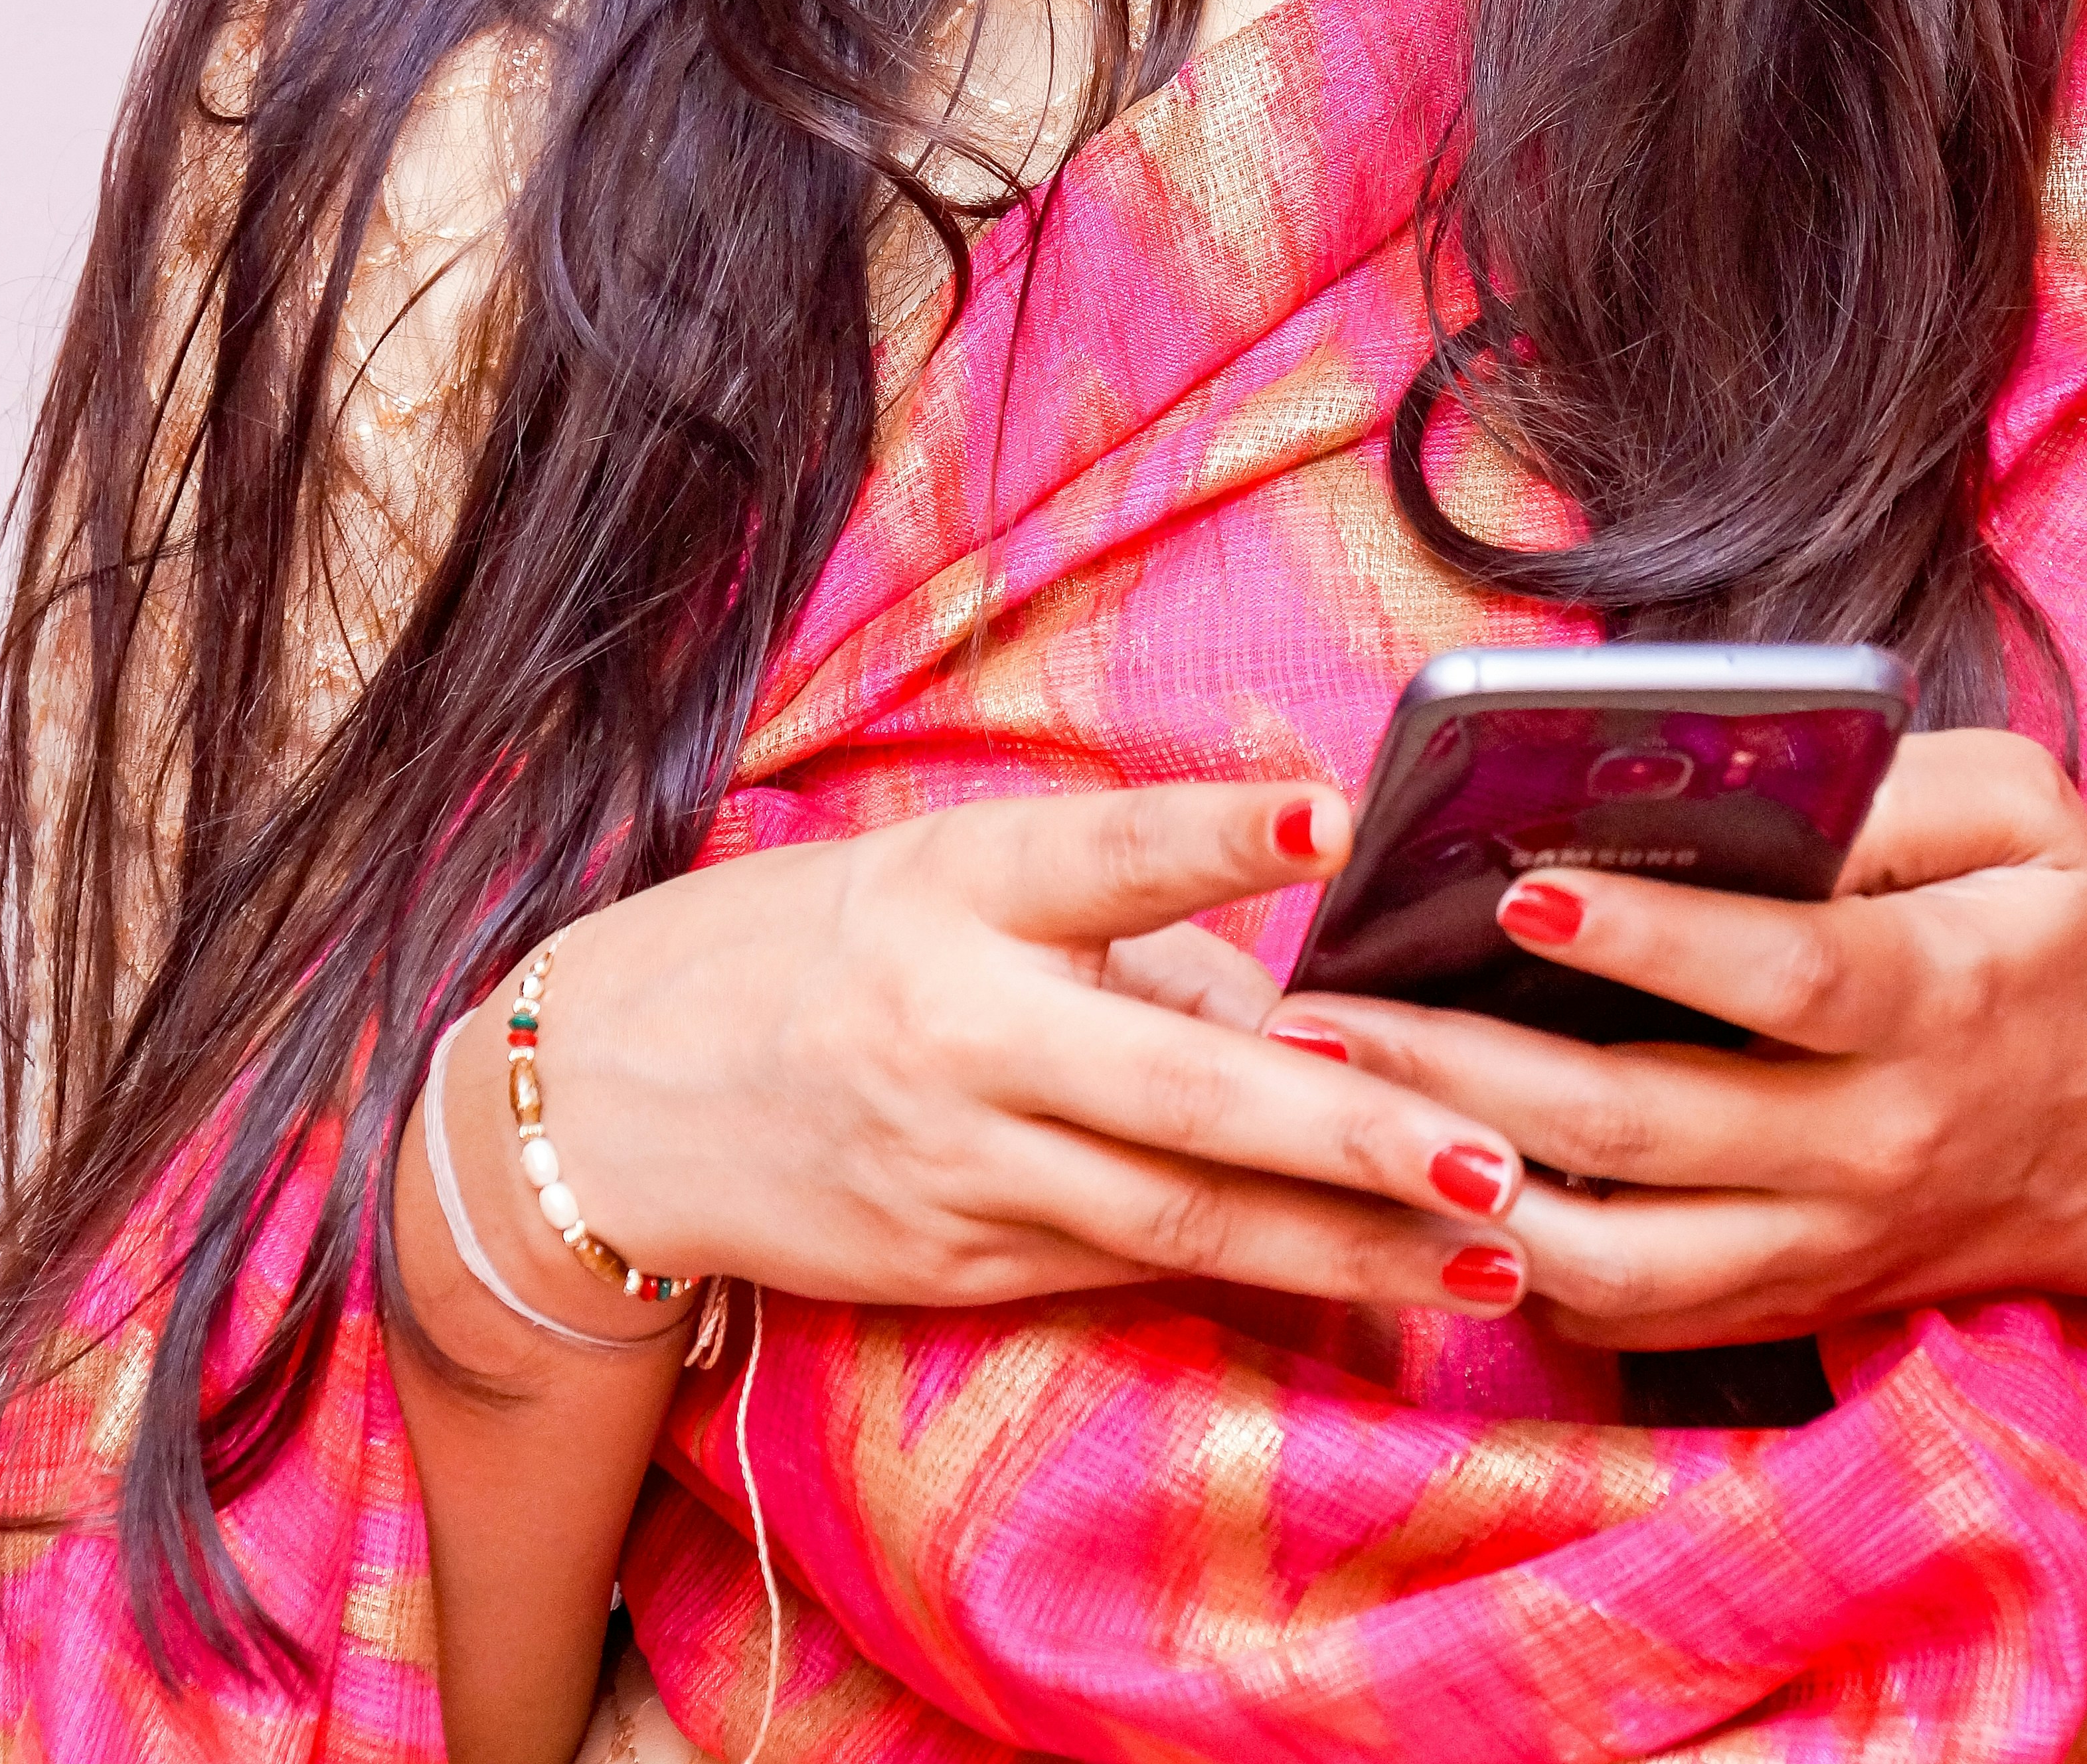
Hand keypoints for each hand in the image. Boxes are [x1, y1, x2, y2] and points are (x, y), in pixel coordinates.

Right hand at [444, 783, 1535, 1334]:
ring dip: (1345, 1235)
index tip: (1327, 809)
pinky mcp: (951, 1262)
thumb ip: (1115, 938)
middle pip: (1178, 1084)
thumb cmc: (796, 951)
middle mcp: (957, 1028)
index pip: (1102, 851)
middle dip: (1349, 1127)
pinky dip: (1251, 1269)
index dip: (1215, 831)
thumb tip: (1297, 1011)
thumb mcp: (937, 881)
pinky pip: (1126, 1261)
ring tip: (1489, 1235)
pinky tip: (1366, 1276)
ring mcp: (956, 1162)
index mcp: (949, 887)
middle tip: (1493, 1145)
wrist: (594, 1102)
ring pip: (1180, 1210)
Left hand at [1273, 730, 2086, 1353]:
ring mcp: (1819, 1244)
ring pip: (1612, 1259)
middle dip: (1463, 1064)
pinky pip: (1623, 1316)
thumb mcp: (2018, 813)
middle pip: (1643, 1121)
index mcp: (1935, 998)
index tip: (1518, 885)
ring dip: (1453, 1189)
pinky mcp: (1778, 1302)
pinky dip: (1505, 1268)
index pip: (1779, 974)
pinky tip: (1400, 1191)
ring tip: (1327, 1107)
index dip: (1649, 936)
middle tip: (1320, 1008)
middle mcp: (1870, 1142)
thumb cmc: (2046, 932)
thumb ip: (1890, 782)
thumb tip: (1736, 766)